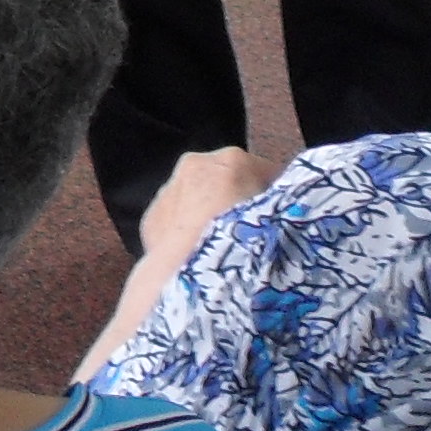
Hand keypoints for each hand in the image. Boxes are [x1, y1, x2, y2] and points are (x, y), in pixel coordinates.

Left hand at [135, 147, 275, 270]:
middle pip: (226, 182)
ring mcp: (169, 189)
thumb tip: (280, 212)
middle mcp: (197, 164)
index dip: (274, 197)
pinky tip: (194, 256)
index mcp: (234, 159)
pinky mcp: (150, 217)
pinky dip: (183, 233)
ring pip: (196, 200)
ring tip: (219, 249)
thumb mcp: (278, 221)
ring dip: (206, 217)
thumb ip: (278, 207)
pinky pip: (173, 221)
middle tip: (247, 234)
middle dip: (235, 202)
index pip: (264, 173)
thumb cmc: (240, 243)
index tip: (278, 218)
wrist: (189, 271)